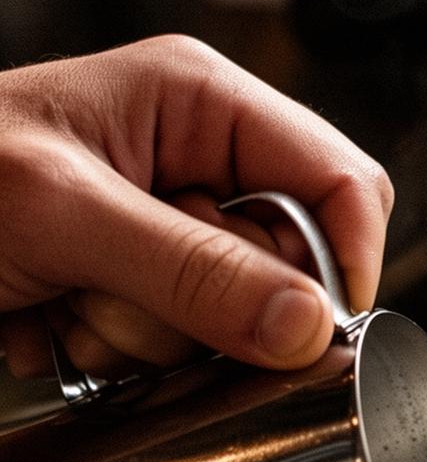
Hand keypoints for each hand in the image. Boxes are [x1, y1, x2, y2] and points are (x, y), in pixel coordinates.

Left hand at [0, 37, 392, 378]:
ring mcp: (161, 233)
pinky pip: (171, 354)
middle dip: (210, 309)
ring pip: (228, 324)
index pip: (341, 182)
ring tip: (66, 308)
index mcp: (200, 102)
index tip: (312, 332)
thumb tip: (309, 322)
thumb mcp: (63, 215)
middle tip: (122, 299)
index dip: (341, 261)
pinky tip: (50, 326)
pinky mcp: (131, 290)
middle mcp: (193, 164)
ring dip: (143, 341)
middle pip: (287, 268)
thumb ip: (192, 269)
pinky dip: (108, 359)